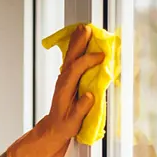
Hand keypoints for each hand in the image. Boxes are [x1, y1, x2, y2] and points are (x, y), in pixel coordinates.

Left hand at [47, 24, 104, 139]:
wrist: (54, 127)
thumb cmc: (64, 125)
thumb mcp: (73, 122)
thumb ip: (81, 109)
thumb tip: (90, 95)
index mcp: (65, 89)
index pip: (76, 69)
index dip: (88, 61)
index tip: (101, 56)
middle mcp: (63, 81)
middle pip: (71, 58)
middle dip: (79, 43)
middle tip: (87, 29)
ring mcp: (64, 78)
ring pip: (70, 57)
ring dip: (77, 42)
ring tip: (83, 29)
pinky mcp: (67, 78)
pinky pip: (72, 60)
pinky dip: (76, 48)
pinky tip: (80, 40)